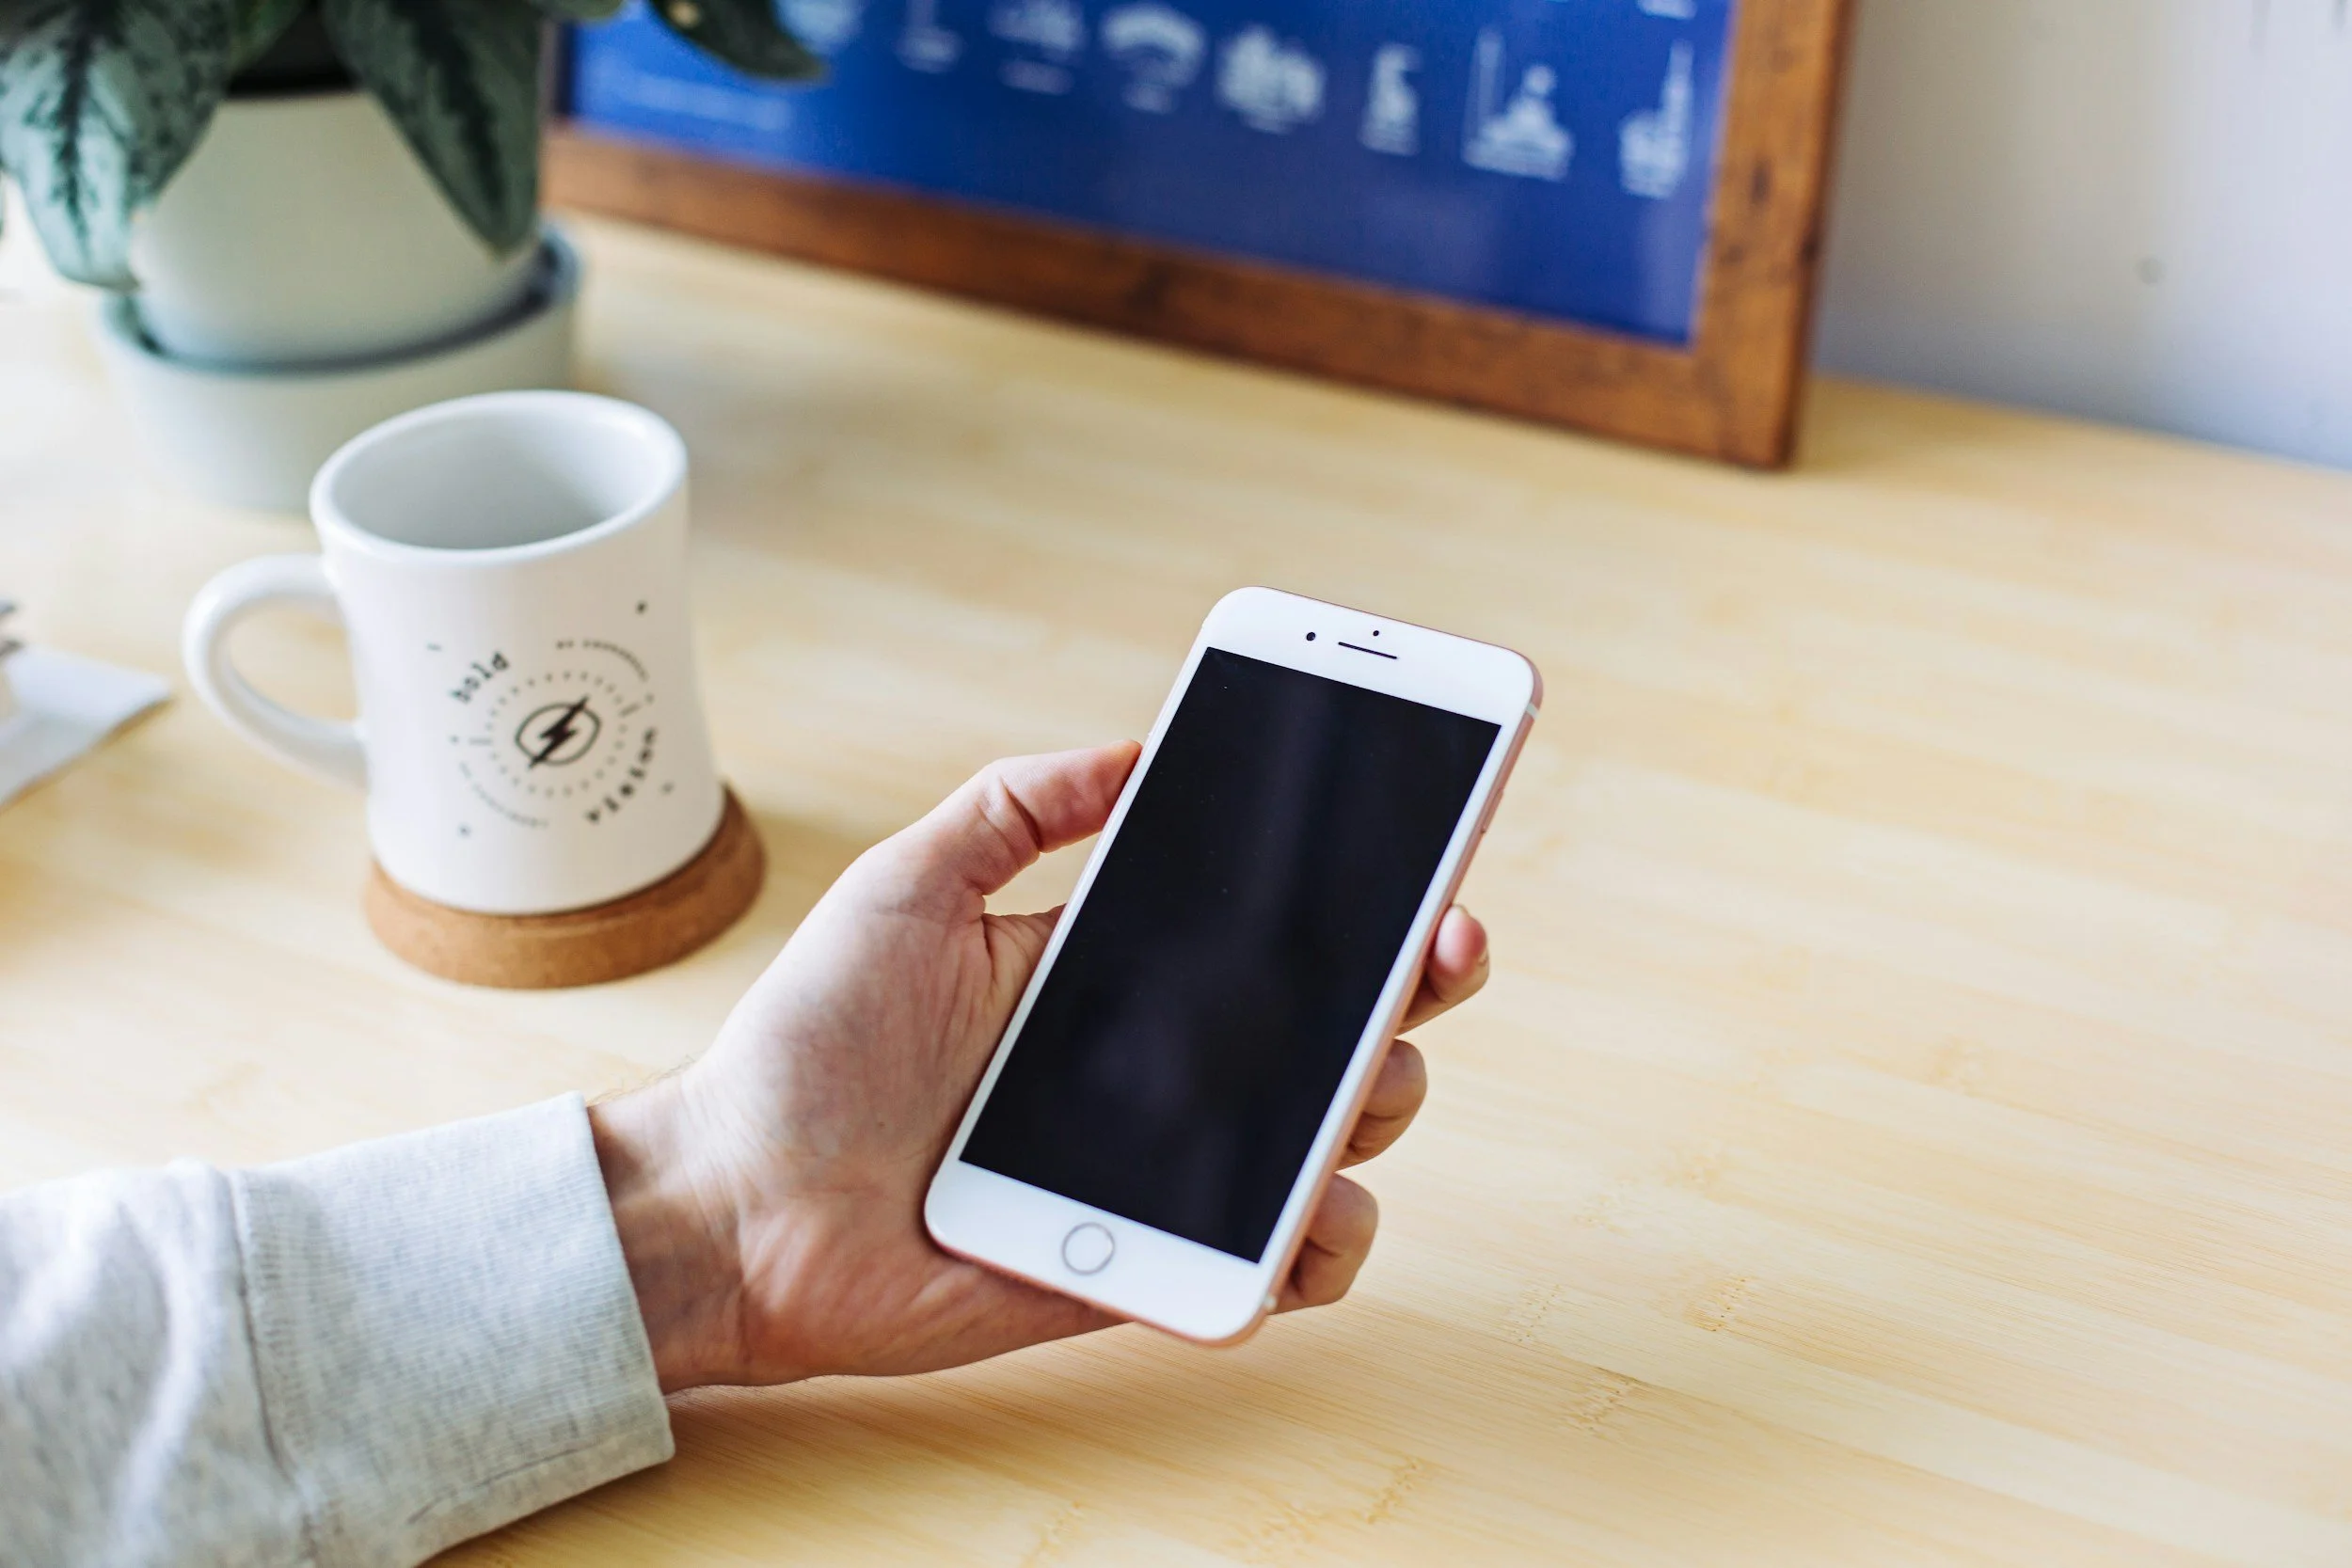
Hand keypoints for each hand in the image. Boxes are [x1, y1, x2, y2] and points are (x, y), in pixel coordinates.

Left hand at [590, 743, 1490, 1390]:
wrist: (735, 1209)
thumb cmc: (805, 1050)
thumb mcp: (902, 890)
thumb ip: (1012, 807)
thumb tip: (1134, 746)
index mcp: (1117, 973)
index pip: (1271, 930)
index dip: (1365, 898)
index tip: (1427, 863)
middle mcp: (1162, 1068)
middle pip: (1337, 1027)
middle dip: (1411, 992)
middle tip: (1430, 957)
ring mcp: (1164, 1173)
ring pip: (1331, 1142)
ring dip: (1372, 1108)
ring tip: (1349, 1088)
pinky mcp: (1149, 1268)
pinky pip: (1273, 1267)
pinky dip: (1314, 1250)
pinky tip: (1301, 1218)